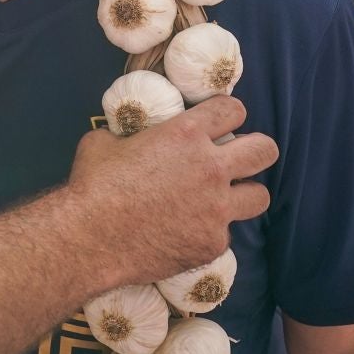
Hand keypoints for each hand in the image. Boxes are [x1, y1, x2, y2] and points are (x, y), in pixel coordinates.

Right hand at [67, 96, 277, 284]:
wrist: (89, 239)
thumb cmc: (92, 185)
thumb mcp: (106, 141)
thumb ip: (132, 136)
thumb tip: (130, 139)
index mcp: (186, 134)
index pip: (233, 111)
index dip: (228, 115)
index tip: (221, 124)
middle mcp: (211, 168)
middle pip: (265, 151)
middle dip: (256, 151)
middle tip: (239, 159)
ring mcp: (216, 209)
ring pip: (259, 196)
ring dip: (243, 194)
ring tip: (223, 199)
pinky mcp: (212, 243)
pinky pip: (225, 233)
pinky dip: (210, 231)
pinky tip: (188, 232)